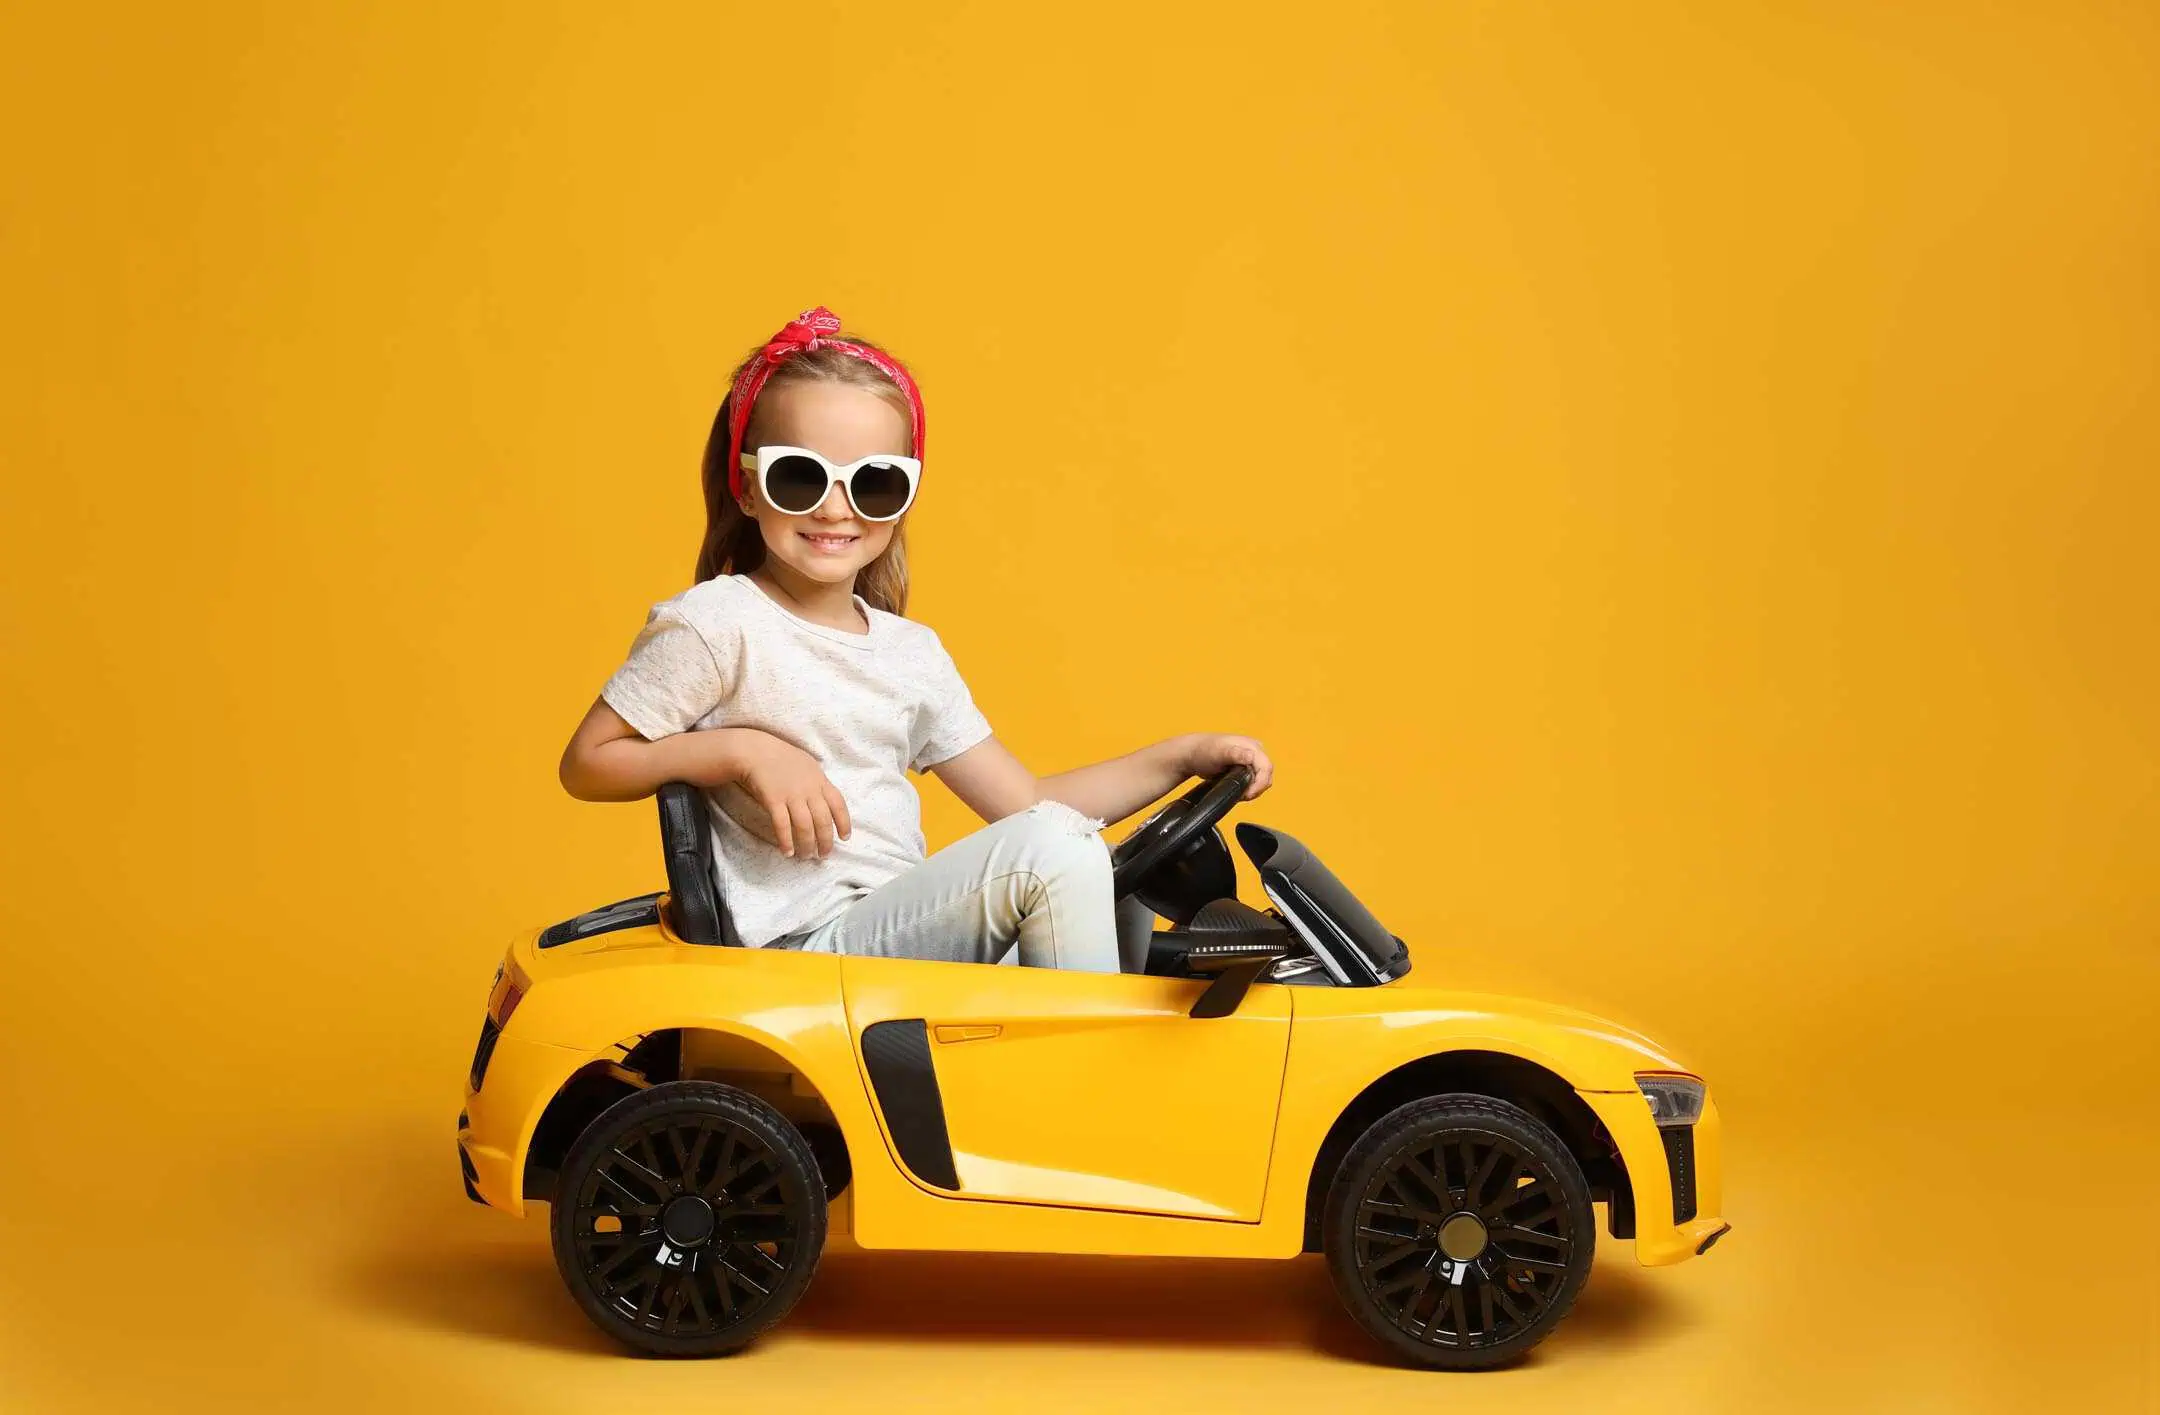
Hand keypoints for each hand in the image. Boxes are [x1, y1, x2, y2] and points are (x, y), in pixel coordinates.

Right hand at [733, 732, 851, 857]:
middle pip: (823, 820)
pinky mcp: (773, 800)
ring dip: (807, 844)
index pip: (838, 804)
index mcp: (820, 780)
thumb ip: (818, 783)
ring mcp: (791, 795)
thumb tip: (827, 801)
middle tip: (823, 855)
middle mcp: (809, 789)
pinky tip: (787, 851)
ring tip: (805, 856)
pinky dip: (786, 840)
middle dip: (825, 841)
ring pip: (805, 826)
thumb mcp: (808, 765)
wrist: (755, 751)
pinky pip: (783, 825)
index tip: (844, 837)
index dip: (844, 823)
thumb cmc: (782, 757)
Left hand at [1181, 732, 1274, 800]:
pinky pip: (1254, 782)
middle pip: (1266, 775)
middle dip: (1256, 788)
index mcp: (1252, 746)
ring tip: (1237, 793)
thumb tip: (1251, 755)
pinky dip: (1248, 789)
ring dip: (1252, 790)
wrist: (1192, 754)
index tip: (1247, 794)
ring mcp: (1251, 760)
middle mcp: (1255, 751)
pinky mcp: (1245, 768)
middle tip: (1241, 796)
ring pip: (1262, 780)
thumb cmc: (1203, 751)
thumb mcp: (1218, 752)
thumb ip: (1235, 753)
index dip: (1260, 784)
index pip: (1267, 768)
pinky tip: (1236, 789)